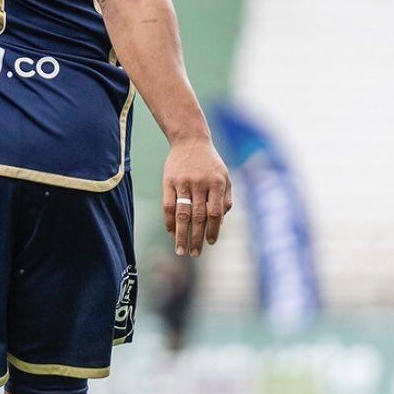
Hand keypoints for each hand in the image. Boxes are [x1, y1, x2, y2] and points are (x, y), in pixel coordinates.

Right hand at [162, 134, 231, 256]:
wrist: (190, 140)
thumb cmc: (210, 163)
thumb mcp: (225, 177)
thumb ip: (226, 199)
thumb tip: (220, 224)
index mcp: (216, 184)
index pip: (215, 213)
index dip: (213, 230)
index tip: (211, 242)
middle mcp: (200, 184)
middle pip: (198, 217)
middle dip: (197, 238)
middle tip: (195, 254)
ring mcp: (183, 182)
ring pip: (182, 214)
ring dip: (181, 234)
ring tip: (180, 249)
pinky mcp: (169, 181)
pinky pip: (168, 205)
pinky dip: (169, 220)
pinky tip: (170, 231)